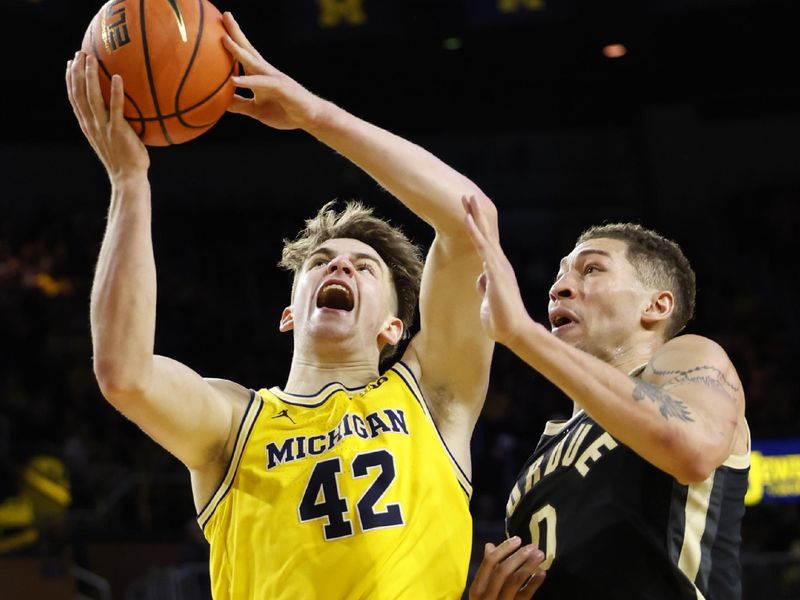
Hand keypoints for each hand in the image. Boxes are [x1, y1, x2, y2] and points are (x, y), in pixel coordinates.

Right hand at [65, 52, 148, 183]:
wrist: (128, 179)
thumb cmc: (125, 159)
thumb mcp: (112, 139)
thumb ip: (111, 123)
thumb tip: (122, 109)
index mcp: (88, 125)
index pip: (74, 98)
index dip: (71, 80)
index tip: (70, 63)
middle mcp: (92, 125)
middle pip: (79, 94)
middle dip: (77, 72)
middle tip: (79, 53)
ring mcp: (104, 128)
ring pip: (92, 98)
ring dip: (90, 77)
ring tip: (90, 59)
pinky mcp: (118, 132)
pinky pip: (116, 108)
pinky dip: (116, 92)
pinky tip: (117, 77)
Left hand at [222, 13, 325, 130]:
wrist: (310, 118)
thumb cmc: (285, 113)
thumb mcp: (256, 110)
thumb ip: (239, 104)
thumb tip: (221, 102)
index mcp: (260, 75)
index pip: (244, 54)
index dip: (232, 40)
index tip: (219, 25)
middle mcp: (266, 72)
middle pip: (248, 49)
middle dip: (236, 32)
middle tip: (225, 14)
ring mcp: (274, 78)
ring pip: (254, 62)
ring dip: (239, 50)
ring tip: (224, 39)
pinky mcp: (281, 87)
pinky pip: (261, 83)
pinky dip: (248, 81)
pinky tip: (234, 80)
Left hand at [462, 195, 530, 346]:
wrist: (514, 332)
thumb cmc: (501, 319)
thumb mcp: (488, 299)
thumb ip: (485, 285)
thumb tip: (481, 277)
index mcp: (496, 269)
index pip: (485, 242)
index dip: (477, 226)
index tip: (469, 210)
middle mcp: (499, 264)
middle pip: (486, 233)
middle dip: (476, 213)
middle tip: (468, 194)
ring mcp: (498, 267)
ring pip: (485, 236)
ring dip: (475, 216)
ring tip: (468, 198)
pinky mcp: (495, 272)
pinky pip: (483, 248)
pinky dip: (475, 233)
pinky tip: (468, 220)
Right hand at [469, 537, 546, 599]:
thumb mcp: (482, 589)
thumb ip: (487, 569)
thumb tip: (490, 545)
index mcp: (477, 589)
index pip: (488, 564)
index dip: (503, 549)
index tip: (517, 539)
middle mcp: (487, 597)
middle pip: (503, 571)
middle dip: (519, 556)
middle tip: (533, 547)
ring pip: (514, 582)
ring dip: (528, 567)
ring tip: (540, 556)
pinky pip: (525, 597)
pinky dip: (534, 584)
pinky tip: (542, 574)